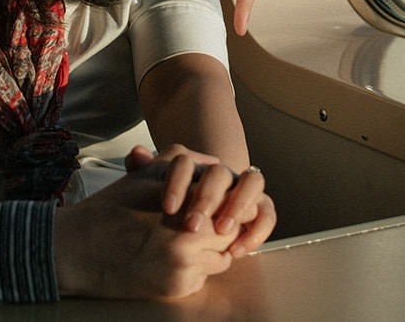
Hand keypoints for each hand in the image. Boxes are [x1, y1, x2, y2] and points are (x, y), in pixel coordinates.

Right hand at [53, 155, 236, 299]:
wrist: (79, 249)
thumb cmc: (111, 208)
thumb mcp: (146, 174)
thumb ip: (183, 161)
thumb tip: (213, 162)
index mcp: (185, 198)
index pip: (227, 199)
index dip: (223, 203)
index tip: (213, 206)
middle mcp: (190, 230)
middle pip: (228, 230)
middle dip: (218, 228)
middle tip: (199, 227)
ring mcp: (186, 261)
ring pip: (221, 257)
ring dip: (209, 252)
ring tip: (183, 246)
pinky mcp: (179, 286)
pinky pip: (204, 279)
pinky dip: (194, 272)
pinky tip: (169, 262)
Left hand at [128, 145, 276, 256]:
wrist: (196, 227)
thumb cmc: (176, 212)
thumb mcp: (155, 196)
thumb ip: (144, 173)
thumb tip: (137, 154)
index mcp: (193, 165)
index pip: (186, 162)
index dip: (178, 182)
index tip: (168, 208)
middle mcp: (223, 173)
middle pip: (219, 173)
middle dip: (207, 198)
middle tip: (192, 224)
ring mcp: (244, 189)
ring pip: (252, 182)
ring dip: (238, 205)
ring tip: (222, 230)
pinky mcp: (261, 210)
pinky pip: (267, 214)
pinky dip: (256, 231)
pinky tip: (237, 249)